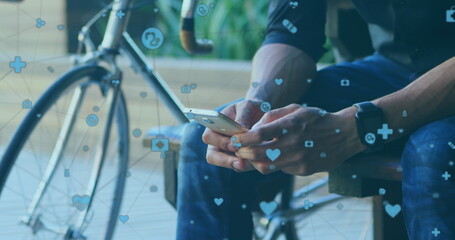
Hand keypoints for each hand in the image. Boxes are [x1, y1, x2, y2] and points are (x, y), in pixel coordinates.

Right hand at [202, 99, 266, 170]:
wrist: (260, 114)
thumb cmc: (250, 108)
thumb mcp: (247, 106)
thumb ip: (243, 116)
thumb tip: (242, 128)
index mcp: (214, 126)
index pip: (208, 137)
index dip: (219, 142)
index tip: (233, 144)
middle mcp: (217, 142)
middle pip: (213, 157)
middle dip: (226, 160)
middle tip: (241, 161)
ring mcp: (227, 153)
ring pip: (228, 164)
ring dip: (240, 165)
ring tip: (252, 163)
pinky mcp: (239, 159)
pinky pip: (241, 167)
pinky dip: (249, 165)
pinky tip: (259, 161)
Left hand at [230, 104, 365, 174]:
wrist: (345, 134)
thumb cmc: (316, 119)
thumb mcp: (295, 109)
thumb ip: (272, 116)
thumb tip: (253, 129)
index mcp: (290, 125)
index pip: (259, 135)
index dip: (242, 139)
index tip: (234, 139)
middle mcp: (294, 144)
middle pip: (258, 154)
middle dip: (243, 153)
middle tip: (238, 150)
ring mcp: (299, 160)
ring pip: (266, 166)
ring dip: (255, 162)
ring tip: (251, 156)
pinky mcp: (303, 171)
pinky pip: (280, 170)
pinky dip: (273, 164)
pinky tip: (275, 157)